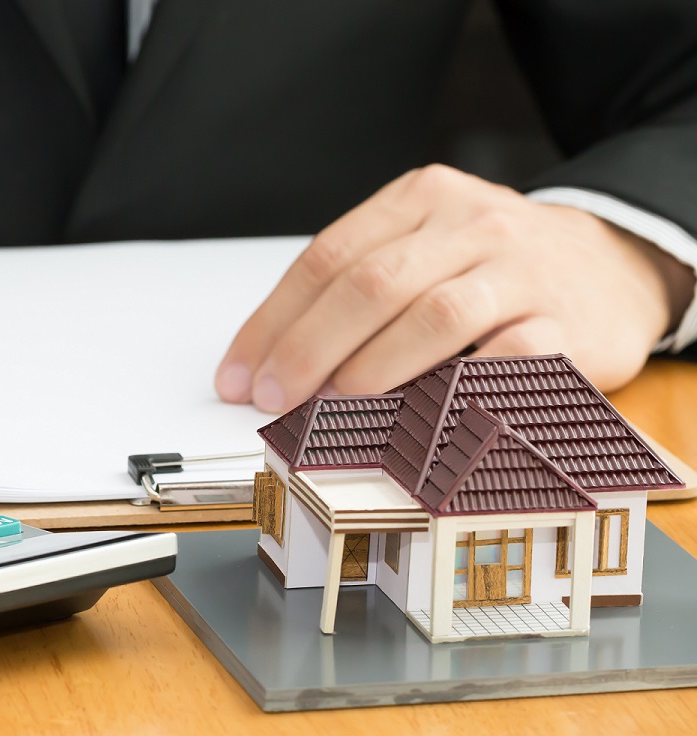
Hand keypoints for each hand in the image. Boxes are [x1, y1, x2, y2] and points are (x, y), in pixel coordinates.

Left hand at [215, 164, 693, 412]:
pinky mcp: (566, 324)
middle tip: (272, 397)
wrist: (614, 265)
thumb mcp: (427, 247)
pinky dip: (453, 391)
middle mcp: (471, 224)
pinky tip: (416, 419)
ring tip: (331, 407)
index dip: (273, 322)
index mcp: (421, 198)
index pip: (327, 257)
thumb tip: (273, 362)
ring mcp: (521, 272)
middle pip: (369, 285)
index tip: (238, 374)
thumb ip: (360, 288)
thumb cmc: (495, 267)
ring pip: (432, 316)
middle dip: (307, 348)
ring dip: (371, 369)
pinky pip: (502, 359)